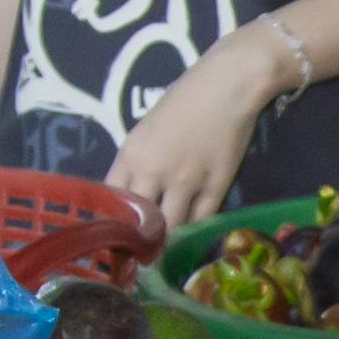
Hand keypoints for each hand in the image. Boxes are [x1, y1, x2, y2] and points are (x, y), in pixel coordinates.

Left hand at [108, 24, 292, 231]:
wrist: (227, 85)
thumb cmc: (185, 99)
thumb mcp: (146, 130)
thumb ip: (137, 163)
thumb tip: (134, 196)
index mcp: (131, 155)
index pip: (110, 201)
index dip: (113, 221)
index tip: (118, 234)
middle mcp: (153, 172)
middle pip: (138, 222)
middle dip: (139, 240)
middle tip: (143, 253)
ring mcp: (185, 181)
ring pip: (170, 228)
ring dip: (169, 241)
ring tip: (169, 251)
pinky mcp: (215, 186)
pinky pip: (201, 220)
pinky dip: (196, 230)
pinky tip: (194, 235)